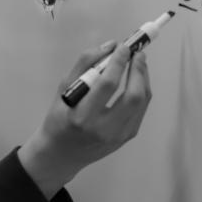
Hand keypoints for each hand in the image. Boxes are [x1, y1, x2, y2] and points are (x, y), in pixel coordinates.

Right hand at [18, 40, 152, 198]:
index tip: (123, 46)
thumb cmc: (58, 118)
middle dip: (138, 70)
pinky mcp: (127, 137)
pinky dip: (141, 90)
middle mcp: (104, 129)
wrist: (61, 155)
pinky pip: (141, 109)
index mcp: (82, 116)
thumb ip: (85, 64)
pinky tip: (135, 80)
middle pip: (133, 96)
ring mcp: (119, 136)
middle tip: (136, 52)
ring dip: (143, 78)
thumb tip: (110, 46)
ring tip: (138, 62)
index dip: (118, 62)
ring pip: (142, 102)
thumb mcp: (64, 89)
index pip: (107, 85)